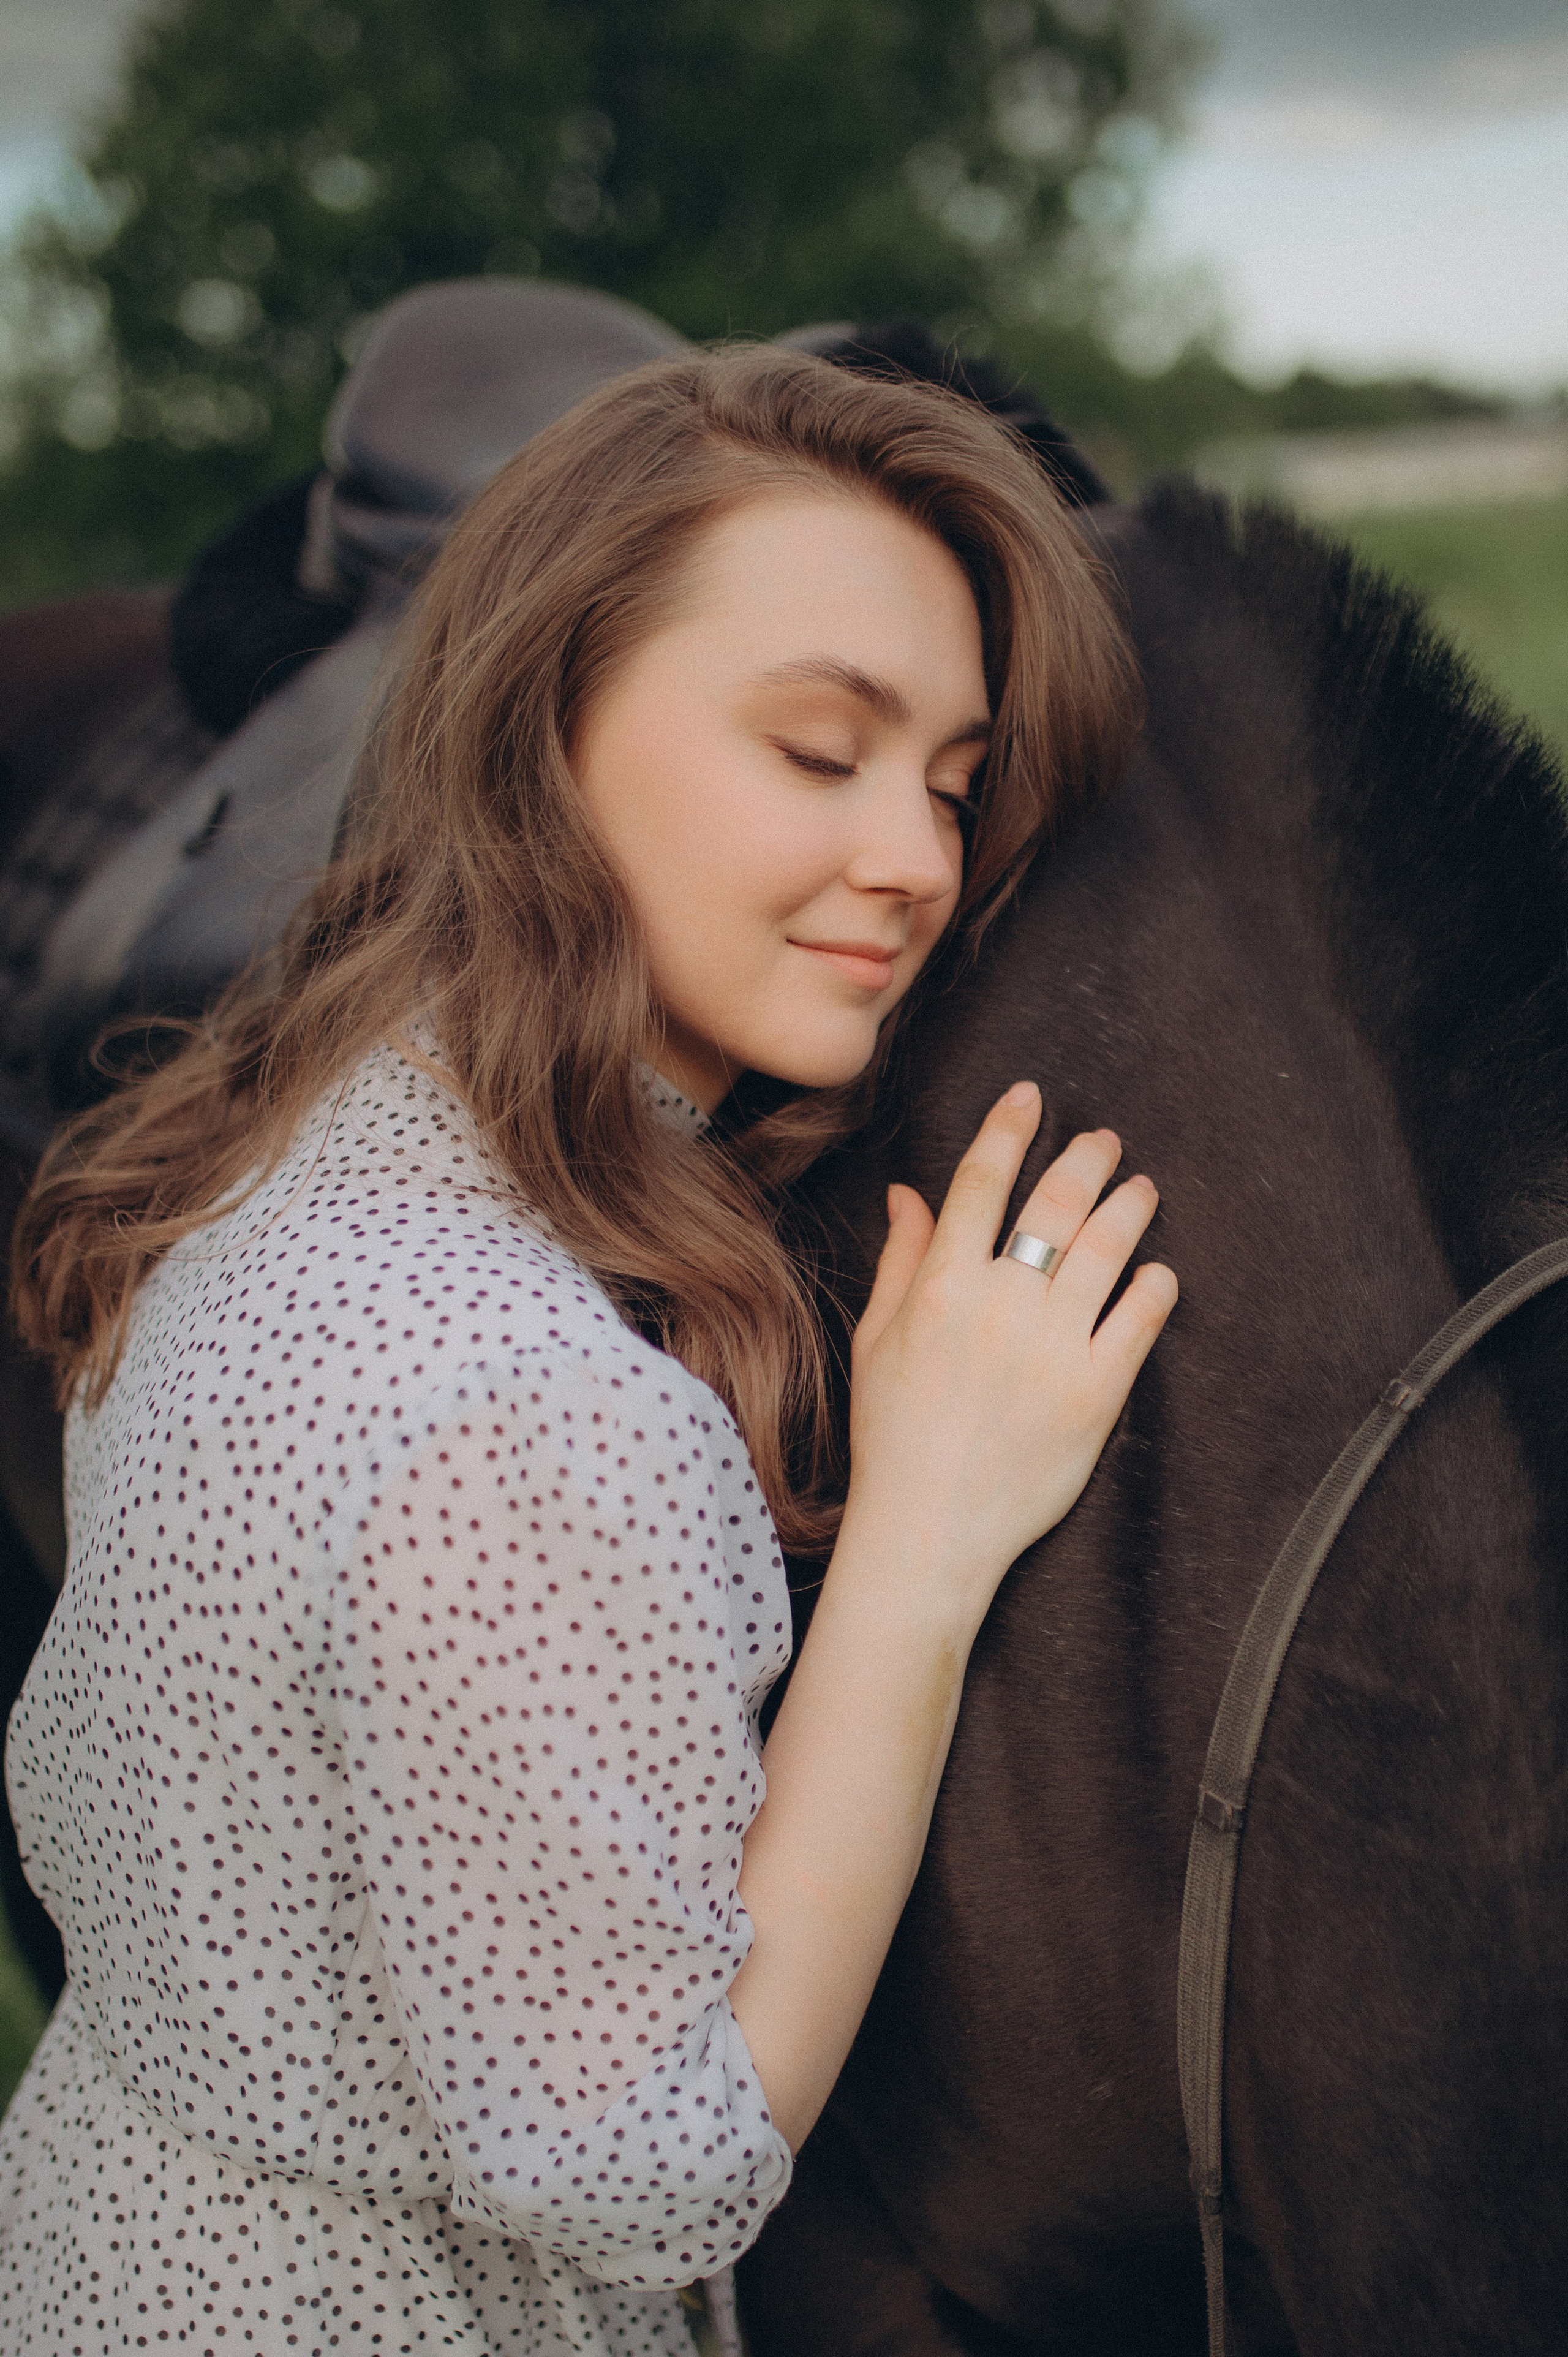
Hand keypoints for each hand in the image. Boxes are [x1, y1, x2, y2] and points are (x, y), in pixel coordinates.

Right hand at [843, 1081, 1176, 1623]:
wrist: (929, 1528)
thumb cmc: (893, 1435)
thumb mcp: (878, 1340)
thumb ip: (901, 1261)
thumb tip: (907, 1194)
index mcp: (941, 1286)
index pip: (979, 1183)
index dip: (1008, 1130)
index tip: (1030, 1096)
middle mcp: (1000, 1305)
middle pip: (1054, 1204)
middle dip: (1085, 1158)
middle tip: (1105, 1140)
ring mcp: (1052, 1347)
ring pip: (1106, 1251)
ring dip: (1129, 1209)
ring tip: (1141, 1189)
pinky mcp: (1095, 1392)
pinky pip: (1138, 1321)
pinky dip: (1154, 1286)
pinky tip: (1159, 1272)